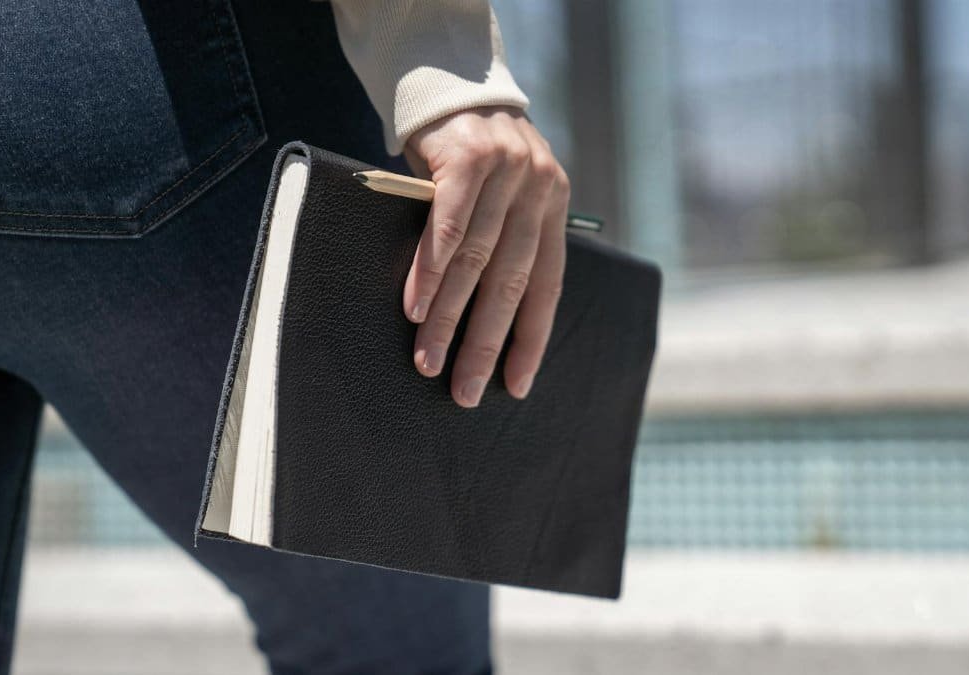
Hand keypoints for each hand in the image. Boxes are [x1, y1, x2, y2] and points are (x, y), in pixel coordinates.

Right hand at [401, 105, 569, 407]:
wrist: (450, 81)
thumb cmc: (472, 153)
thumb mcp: (502, 194)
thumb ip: (501, 240)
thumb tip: (478, 317)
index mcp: (553, 206)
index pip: (547, 285)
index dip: (531, 339)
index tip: (515, 385)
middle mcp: (540, 190)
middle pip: (512, 283)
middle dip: (486, 343)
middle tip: (463, 389)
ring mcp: (508, 172)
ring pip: (477, 261)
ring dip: (448, 317)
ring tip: (428, 359)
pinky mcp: (470, 158)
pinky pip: (448, 228)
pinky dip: (431, 272)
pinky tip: (415, 308)